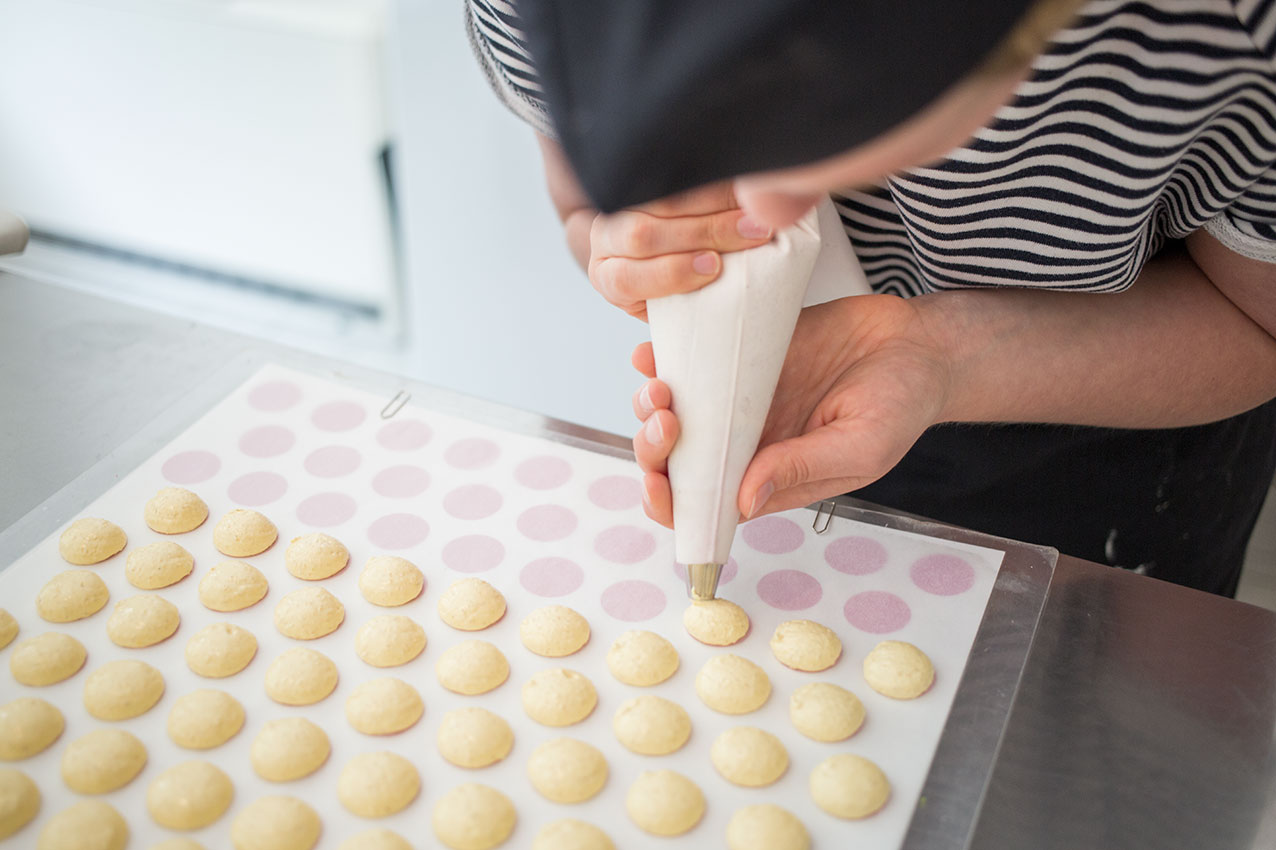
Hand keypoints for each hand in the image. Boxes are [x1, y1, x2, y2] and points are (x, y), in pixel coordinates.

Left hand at [588, 183, 774, 320]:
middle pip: (642, 234)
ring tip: (754, 209)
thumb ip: (677, 335)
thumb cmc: (669, 288)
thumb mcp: (672, 314)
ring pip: (658, 199)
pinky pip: (673, 176)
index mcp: (611, 280)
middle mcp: (606, 241)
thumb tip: (687, 362)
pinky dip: (712, 182)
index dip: (670, 272)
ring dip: (713, 204)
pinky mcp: (643, 181)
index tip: (712, 268)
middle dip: (702, 232)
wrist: (646, 246)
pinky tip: (743, 185)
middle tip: (751, 233)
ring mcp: (621, 205)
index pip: (627, 278)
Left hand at [631, 294, 952, 525]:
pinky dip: (667, 354)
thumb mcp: (860, 446)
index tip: (659, 482)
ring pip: (675, 409)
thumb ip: (802, 468)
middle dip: (653, 444)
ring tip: (658, 380)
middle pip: (676, 458)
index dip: (670, 503)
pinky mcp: (742, 354)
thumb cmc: (901, 405)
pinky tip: (653, 347)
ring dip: (651, 401)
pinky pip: (694, 358)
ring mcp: (739, 398)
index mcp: (770, 479)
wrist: (919, 344)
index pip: (704, 507)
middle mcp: (746, 443)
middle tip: (665, 415)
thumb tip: (744, 498)